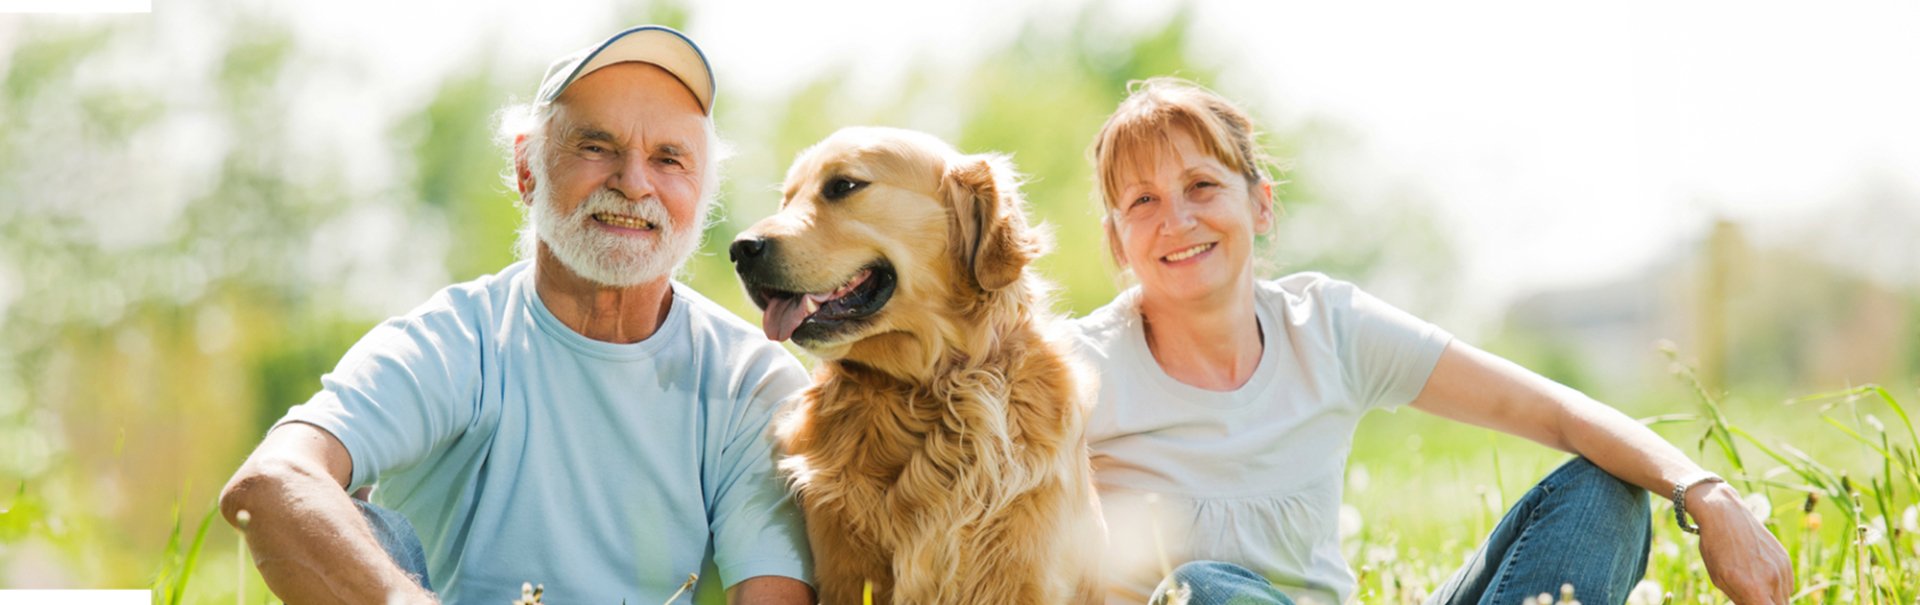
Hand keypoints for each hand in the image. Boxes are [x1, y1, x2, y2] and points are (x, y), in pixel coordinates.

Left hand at [1690, 483, 1792, 603]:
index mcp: (1754, 589)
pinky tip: (1760, 575)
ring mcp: (1782, 569)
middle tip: (1751, 597)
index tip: (1752, 603)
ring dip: (1773, 599)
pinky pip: (1787, 584)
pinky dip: (1777, 587)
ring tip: (1753, 585)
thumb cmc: (1715, 548)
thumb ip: (1741, 600)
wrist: (1725, 514)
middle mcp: (1773, 580)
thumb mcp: (1720, 580)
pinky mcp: (1786, 559)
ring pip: (1785, 598)